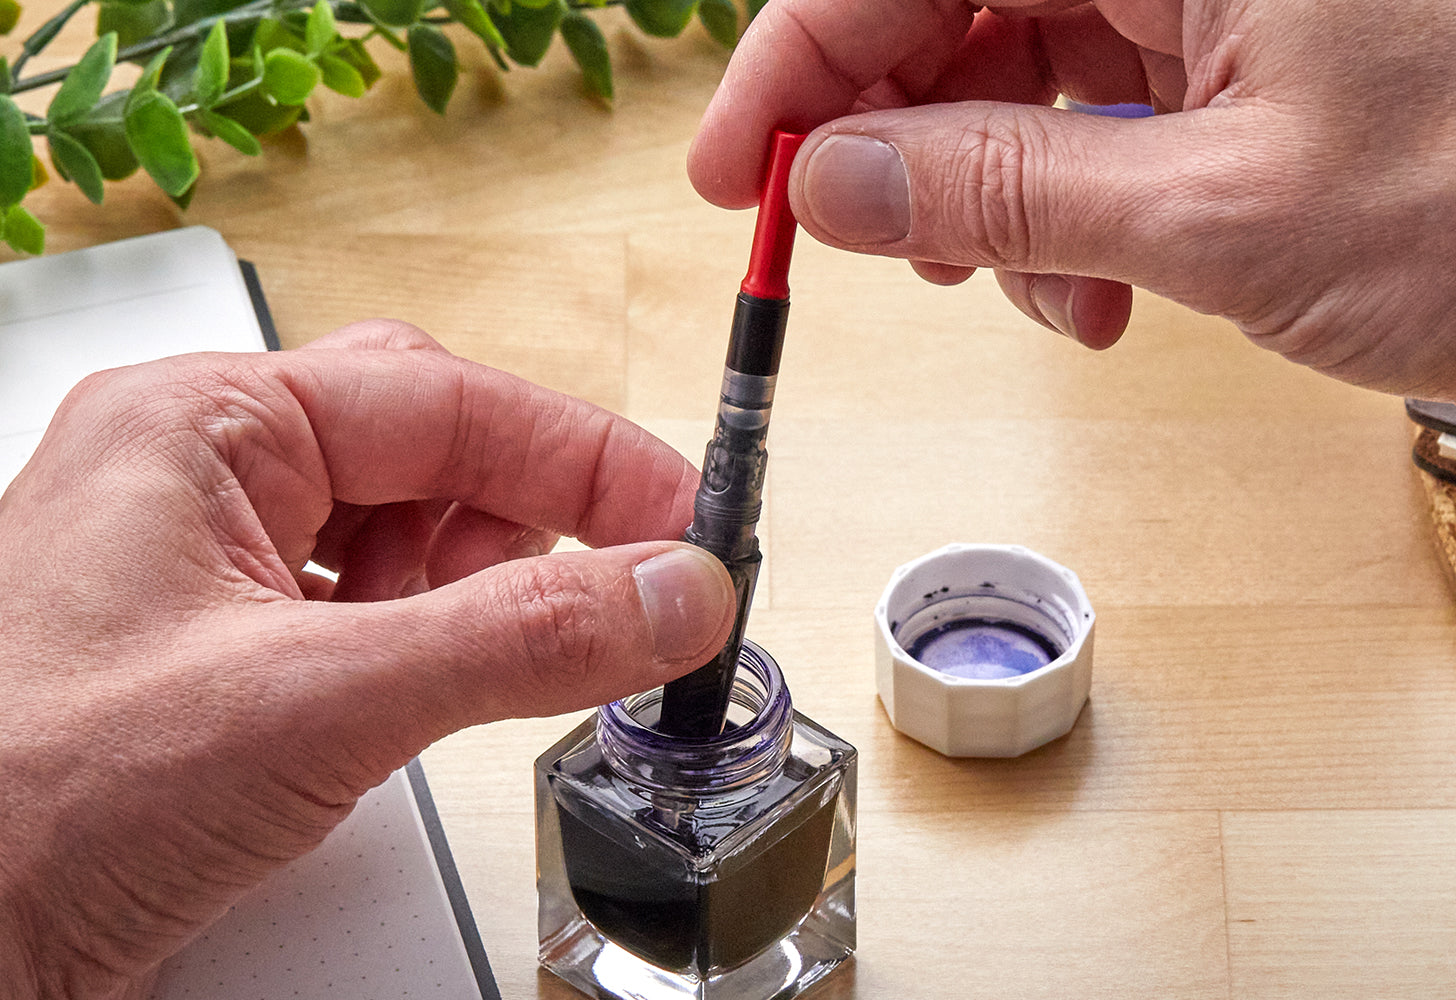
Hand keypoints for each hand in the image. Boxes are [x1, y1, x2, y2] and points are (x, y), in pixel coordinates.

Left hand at [0, 322, 734, 998]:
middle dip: (529, 511)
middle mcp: (200, 477)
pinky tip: (444, 681)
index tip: (684, 518)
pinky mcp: (221, 655)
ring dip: (483, 580)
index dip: (583, 455)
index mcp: (200, 426)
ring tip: (522, 644)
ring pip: (400, 528)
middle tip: (626, 576)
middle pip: (425, 447)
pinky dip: (434, 638)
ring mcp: (206, 566)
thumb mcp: (317, 703)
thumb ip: (519, 638)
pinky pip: (364, 607)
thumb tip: (670, 593)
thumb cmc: (28, 801)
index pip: (444, 398)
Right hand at [689, 0, 1455, 423]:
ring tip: (1039, 298)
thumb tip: (839, 183)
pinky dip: (1067, 214)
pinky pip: (1093, 117)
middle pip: (954, 5)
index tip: (740, 175)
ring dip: (991, 197)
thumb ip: (1007, 186)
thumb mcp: (1221, 213)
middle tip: (875, 251)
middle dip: (899, 139)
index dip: (800, 67)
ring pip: (1016, 70)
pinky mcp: (1240, 54)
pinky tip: (1101, 294)